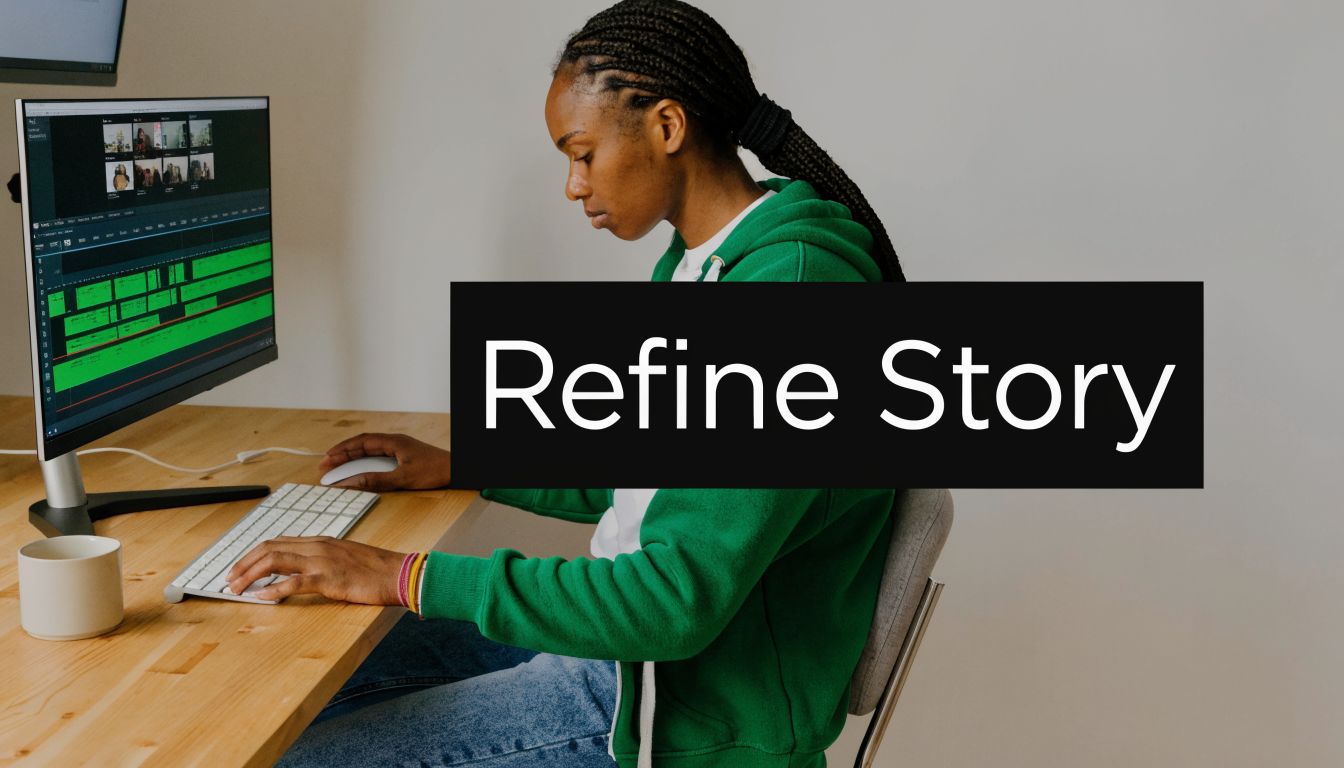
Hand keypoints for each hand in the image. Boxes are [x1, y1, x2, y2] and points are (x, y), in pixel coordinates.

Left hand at [226, 536, 406, 603]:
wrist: (399, 573)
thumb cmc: (376, 569)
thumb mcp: (345, 558)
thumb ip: (323, 560)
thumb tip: (301, 572)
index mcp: (320, 541)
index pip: (277, 541)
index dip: (253, 554)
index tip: (239, 567)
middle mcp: (317, 546)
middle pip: (269, 548)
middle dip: (244, 563)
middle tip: (229, 579)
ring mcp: (322, 561)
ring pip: (274, 561)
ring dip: (250, 575)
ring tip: (236, 588)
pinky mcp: (328, 578)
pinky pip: (293, 582)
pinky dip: (273, 590)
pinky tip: (261, 597)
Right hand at [318, 432, 451, 490]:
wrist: (457, 470)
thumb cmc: (434, 471)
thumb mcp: (402, 478)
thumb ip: (376, 480)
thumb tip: (351, 483)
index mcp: (393, 441)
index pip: (361, 442)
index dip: (342, 450)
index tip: (327, 459)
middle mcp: (394, 442)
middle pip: (362, 446)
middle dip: (342, 455)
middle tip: (325, 467)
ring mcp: (399, 449)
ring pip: (369, 452)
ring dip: (353, 459)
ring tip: (336, 469)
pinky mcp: (403, 458)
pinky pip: (378, 458)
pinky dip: (365, 463)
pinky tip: (358, 471)